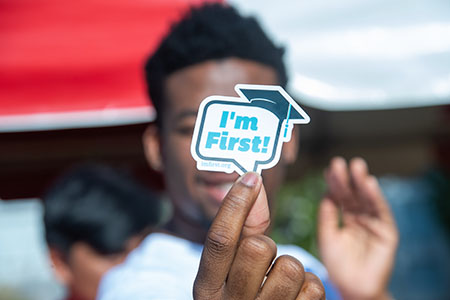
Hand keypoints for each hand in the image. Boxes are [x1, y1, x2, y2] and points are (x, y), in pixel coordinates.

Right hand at [194, 172, 325, 299]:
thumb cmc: (241, 296)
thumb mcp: (230, 271)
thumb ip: (242, 229)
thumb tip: (253, 182)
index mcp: (206, 288)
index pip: (219, 239)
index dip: (236, 204)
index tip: (251, 176)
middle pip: (258, 248)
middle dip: (267, 244)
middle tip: (263, 259)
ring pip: (291, 267)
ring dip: (291, 268)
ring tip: (279, 283)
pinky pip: (314, 287)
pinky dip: (310, 285)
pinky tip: (295, 296)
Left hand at [318, 157, 397, 299]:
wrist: (353, 287)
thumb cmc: (338, 264)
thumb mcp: (327, 236)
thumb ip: (327, 214)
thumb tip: (326, 192)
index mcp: (346, 217)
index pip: (340, 196)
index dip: (335, 183)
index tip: (329, 168)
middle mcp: (360, 217)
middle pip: (353, 194)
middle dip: (347, 178)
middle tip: (339, 162)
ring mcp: (374, 223)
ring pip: (367, 199)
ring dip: (362, 182)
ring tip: (356, 167)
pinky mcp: (387, 231)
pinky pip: (380, 212)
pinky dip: (376, 197)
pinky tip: (369, 184)